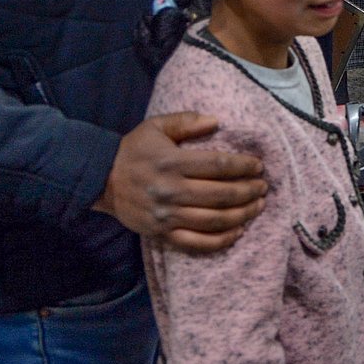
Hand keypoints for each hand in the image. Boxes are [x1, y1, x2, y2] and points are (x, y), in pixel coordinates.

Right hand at [94, 112, 266, 252]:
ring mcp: (166, 215)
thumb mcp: (156, 127)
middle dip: (249, 191)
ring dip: (242, 214)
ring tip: (258, 206)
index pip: (218, 165)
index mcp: (172, 163)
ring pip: (214, 220)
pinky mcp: (161, 234)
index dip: (243, 166)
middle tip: (263, 187)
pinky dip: (221, 240)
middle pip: (221, 194)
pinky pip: (197, 242)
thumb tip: (216, 121)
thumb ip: (186, 121)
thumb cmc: (134, 150)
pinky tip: (238, 232)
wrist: (100, 180)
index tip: (258, 166)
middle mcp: (170, 190)